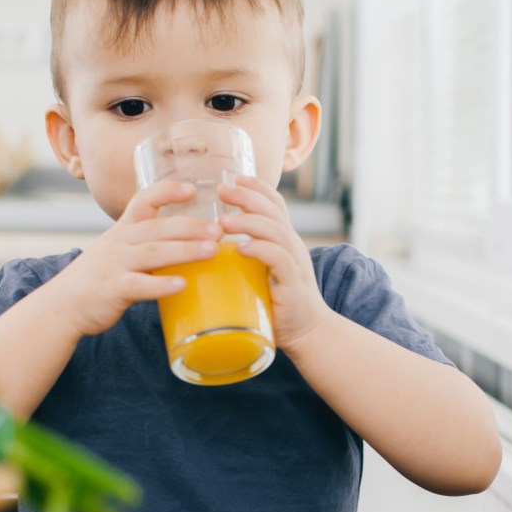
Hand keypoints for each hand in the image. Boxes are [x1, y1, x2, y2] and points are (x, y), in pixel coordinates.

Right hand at [53, 181, 222, 335]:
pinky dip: (162, 285)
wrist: (64, 304)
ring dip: (186, 250)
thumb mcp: (119, 249)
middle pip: (158, 228)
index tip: (193, 189)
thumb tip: (190, 240)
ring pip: (154, 253)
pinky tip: (183, 284)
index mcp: (124, 229)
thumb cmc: (100, 276)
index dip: (168, 191)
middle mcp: (120, 241)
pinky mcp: (114, 289)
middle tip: (220, 229)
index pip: (144, 200)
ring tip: (213, 251)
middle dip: (191, 226)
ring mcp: (116, 264)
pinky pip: (140, 285)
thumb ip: (148, 242)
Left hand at [217, 174, 331, 352]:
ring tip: (224, 220)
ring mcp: (294, 264)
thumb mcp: (260, 274)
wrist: (307, 334)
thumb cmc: (277, 305)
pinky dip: (260, 250)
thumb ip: (243, 258)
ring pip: (275, 232)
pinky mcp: (293, 285)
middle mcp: (292, 246)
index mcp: (284, 241)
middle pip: (273, 211)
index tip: (234, 177)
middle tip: (222, 189)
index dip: (257, 188)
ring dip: (248, 222)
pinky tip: (241, 248)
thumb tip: (205, 247)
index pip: (275, 204)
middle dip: (247, 196)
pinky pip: (279, 260)